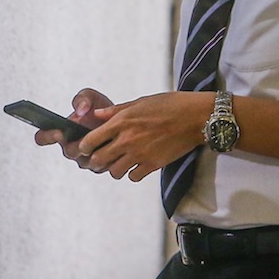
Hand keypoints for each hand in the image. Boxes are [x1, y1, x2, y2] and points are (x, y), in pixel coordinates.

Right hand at [34, 88, 112, 168]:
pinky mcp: (98, 166)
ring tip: (101, 141)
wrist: (120, 120)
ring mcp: (83, 158)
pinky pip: (99, 166)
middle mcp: (69, 147)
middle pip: (68, 152)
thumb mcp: (90, 97)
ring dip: (91, 151)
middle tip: (83, 140)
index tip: (57, 131)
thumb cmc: (99, 109)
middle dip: (74, 145)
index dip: (46, 136)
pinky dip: (105, 156)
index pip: (42, 137)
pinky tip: (112, 146)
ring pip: (84, 161)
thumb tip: (80, 111)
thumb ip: (82, 99)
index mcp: (60, 131)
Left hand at [77, 91, 211, 180]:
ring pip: (114, 171)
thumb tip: (96, 114)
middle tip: (97, 160)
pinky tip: (135, 165)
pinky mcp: (153, 164)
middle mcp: (127, 139)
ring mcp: (140, 154)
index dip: (84, 147)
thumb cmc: (168, 105)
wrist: (194, 117)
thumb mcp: (139, 101)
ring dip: (113, 168)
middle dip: (94, 161)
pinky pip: (133, 176)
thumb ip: (115, 111)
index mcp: (121, 121)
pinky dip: (132, 173)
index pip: (91, 140)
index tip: (84, 149)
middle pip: (99, 160)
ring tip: (118, 163)